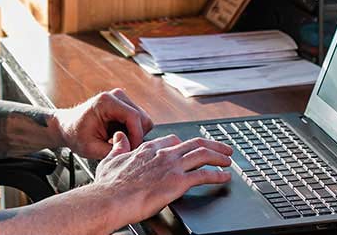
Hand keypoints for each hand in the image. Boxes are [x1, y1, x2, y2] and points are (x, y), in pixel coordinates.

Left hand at [53, 88, 153, 158]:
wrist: (68, 126)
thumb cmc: (75, 134)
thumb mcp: (90, 148)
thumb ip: (112, 151)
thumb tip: (130, 151)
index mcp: (106, 102)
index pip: (134, 117)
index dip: (136, 136)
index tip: (131, 150)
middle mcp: (117, 96)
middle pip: (142, 118)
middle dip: (136, 136)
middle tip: (122, 148)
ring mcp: (122, 99)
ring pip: (143, 120)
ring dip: (133, 134)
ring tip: (116, 141)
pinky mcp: (124, 104)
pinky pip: (138, 121)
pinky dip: (131, 131)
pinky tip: (117, 136)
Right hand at [88, 133, 234, 226]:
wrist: (110, 199)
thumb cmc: (108, 186)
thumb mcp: (110, 159)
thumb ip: (119, 147)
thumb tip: (120, 137)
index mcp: (148, 149)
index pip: (172, 140)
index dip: (185, 143)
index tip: (192, 147)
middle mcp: (163, 154)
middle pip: (194, 143)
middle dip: (211, 144)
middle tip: (222, 148)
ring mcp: (172, 167)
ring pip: (203, 155)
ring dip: (219, 156)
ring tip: (228, 159)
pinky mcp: (178, 182)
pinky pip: (204, 175)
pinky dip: (218, 175)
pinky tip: (225, 177)